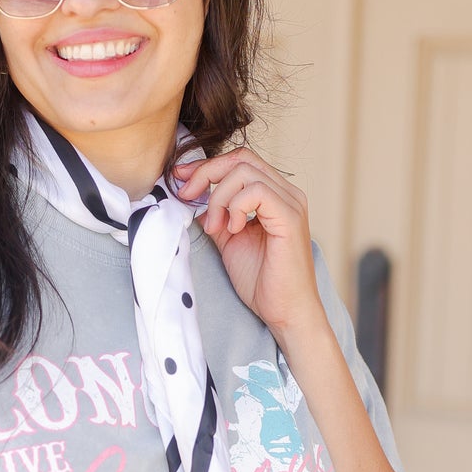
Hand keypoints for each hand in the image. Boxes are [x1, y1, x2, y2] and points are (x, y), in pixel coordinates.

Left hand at [173, 149, 330, 343]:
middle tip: (186, 196)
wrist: (284, 312)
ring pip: (245, 172)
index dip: (207, 167)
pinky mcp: (290, 217)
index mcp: (275, 195)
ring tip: (215, 228)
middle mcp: (287, 193)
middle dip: (206, 173)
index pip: (240, 162)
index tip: (180, 180)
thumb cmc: (262, 282)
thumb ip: (218, 216)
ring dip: (219, 197)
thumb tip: (195, 199)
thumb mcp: (230, 241)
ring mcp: (291, 203)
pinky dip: (235, 206)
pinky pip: (257, 191)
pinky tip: (231, 229)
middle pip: (241, 159)